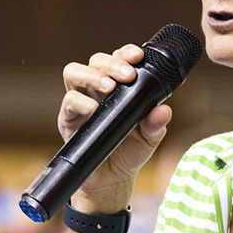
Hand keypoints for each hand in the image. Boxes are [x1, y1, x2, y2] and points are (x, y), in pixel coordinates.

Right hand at [58, 44, 172, 208]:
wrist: (111, 180)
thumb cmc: (129, 152)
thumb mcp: (150, 138)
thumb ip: (156, 124)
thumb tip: (164, 110)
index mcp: (118, 86)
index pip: (118, 58)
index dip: (126, 52)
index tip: (139, 56)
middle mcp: (96, 89)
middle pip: (96, 60)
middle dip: (112, 62)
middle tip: (128, 75)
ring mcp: (80, 102)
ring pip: (74, 72)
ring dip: (92, 75)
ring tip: (109, 87)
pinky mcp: (68, 120)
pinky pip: (68, 102)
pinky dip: (81, 103)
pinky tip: (95, 111)